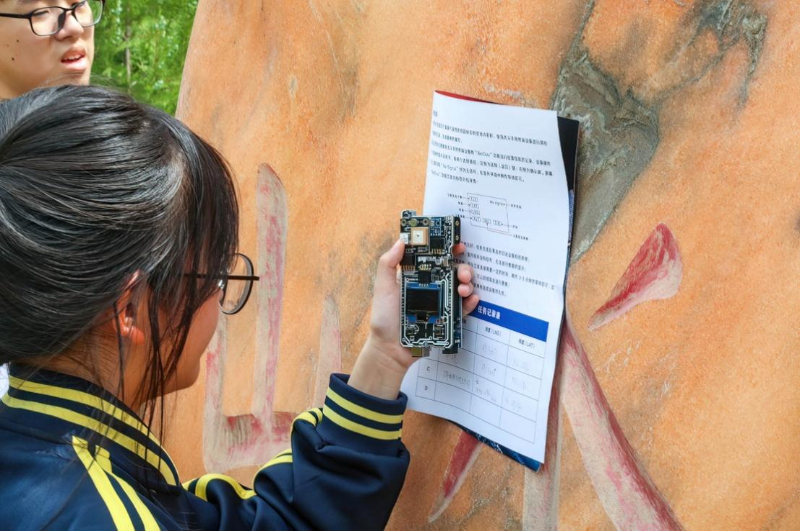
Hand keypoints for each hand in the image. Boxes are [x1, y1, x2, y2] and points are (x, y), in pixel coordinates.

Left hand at [349, 239, 479, 399]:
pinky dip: (471, 302)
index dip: (448, 249)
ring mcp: (440, 303)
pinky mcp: (446, 318)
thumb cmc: (384, 318)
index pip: (434, 258)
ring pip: (461, 287)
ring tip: (463, 288)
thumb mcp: (383, 288)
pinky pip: (463, 308)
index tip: (457, 245)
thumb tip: (402, 240)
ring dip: (467, 284)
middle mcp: (431, 287)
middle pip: (453, 271)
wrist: (390, 350)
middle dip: (463, 268)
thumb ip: (388, 264)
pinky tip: (471, 299)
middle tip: (462, 273)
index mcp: (416, 277)